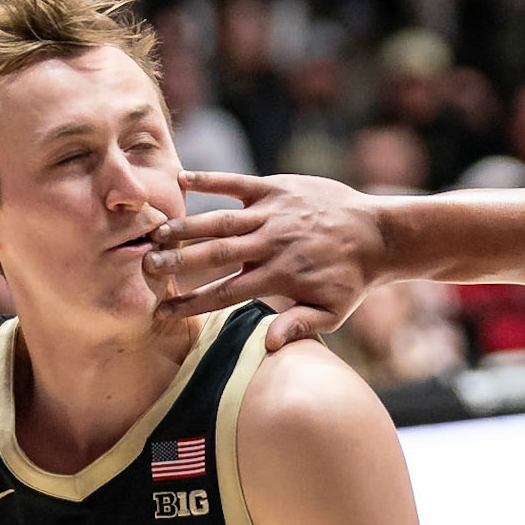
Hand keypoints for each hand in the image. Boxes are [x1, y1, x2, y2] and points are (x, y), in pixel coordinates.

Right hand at [147, 171, 383, 344]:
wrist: (379, 235)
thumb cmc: (351, 280)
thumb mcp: (332, 313)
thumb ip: (299, 326)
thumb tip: (268, 345)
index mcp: (278, 277)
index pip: (225, 293)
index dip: (192, 303)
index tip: (163, 311)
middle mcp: (270, 245)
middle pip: (214, 255)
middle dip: (178, 262)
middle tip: (145, 268)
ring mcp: (273, 214)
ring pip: (221, 221)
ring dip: (186, 226)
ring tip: (155, 233)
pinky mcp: (278, 188)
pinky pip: (238, 183)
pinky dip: (211, 180)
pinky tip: (183, 179)